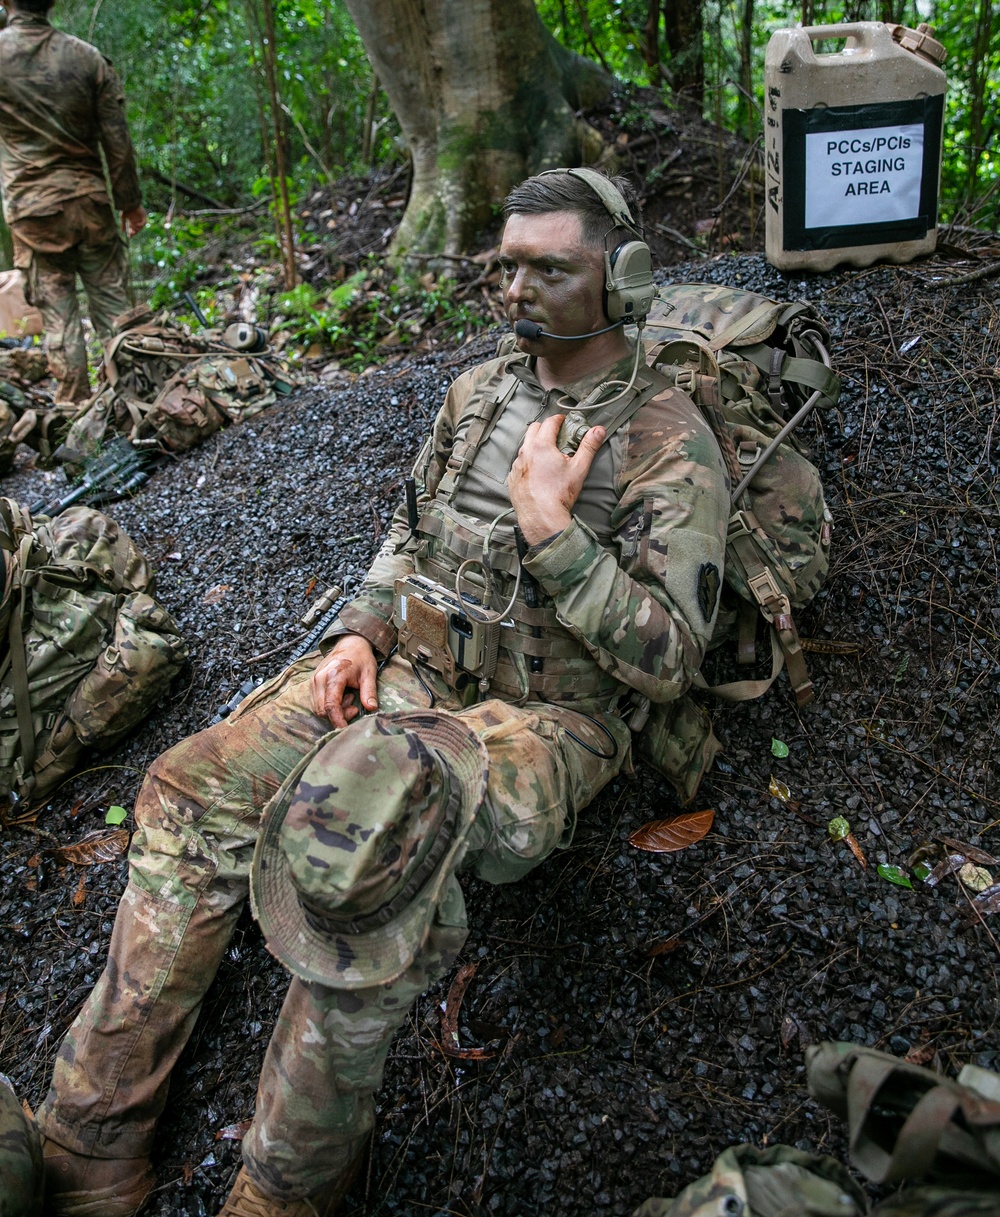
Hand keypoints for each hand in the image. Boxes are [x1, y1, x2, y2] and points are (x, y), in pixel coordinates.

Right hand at [122, 206, 146, 236]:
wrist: (129, 202)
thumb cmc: (125, 208)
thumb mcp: (123, 217)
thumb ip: (123, 224)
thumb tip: (122, 231)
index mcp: (132, 220)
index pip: (133, 228)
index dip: (131, 232)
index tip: (129, 236)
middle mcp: (137, 220)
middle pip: (137, 229)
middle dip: (134, 232)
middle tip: (131, 234)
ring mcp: (141, 218)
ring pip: (140, 226)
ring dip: (137, 229)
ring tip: (133, 230)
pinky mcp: (143, 215)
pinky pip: (144, 222)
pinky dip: (140, 225)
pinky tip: (136, 225)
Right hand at [310, 634, 378, 727]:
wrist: (350, 643)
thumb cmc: (360, 658)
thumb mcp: (369, 674)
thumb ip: (369, 692)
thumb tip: (371, 708)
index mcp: (333, 675)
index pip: (330, 705)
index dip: (337, 720)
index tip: (345, 729)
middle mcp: (319, 678)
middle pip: (322, 710)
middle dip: (339, 715)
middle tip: (354, 706)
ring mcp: (313, 680)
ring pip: (318, 708)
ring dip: (334, 710)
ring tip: (349, 697)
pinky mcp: (312, 683)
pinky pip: (317, 702)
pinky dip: (329, 705)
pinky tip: (342, 695)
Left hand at [508, 413, 605, 545]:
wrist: (542, 518)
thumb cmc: (560, 494)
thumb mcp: (579, 468)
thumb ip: (589, 446)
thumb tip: (598, 430)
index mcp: (541, 445)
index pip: (549, 422)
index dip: (559, 420)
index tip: (564, 422)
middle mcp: (525, 452)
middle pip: (533, 429)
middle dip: (545, 428)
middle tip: (556, 436)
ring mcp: (516, 466)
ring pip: (524, 446)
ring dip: (535, 445)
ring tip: (547, 455)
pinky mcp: (512, 478)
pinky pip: (519, 464)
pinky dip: (527, 462)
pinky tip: (537, 472)